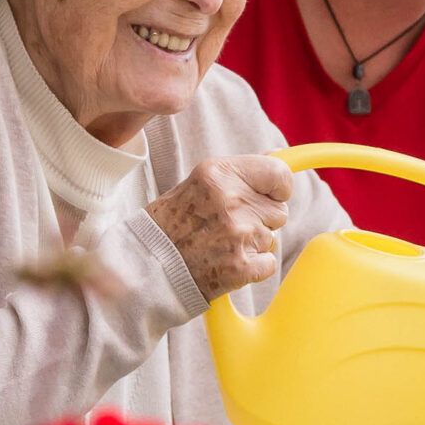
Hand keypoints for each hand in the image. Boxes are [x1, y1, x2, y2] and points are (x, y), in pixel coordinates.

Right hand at [145, 155, 292, 301]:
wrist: (145, 265)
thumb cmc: (171, 223)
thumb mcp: (199, 183)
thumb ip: (239, 173)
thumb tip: (279, 158)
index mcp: (220, 173)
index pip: (279, 173)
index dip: (279, 187)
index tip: (271, 195)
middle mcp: (231, 201)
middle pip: (279, 211)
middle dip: (260, 219)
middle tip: (228, 226)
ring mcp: (238, 235)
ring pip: (271, 238)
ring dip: (252, 243)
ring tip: (220, 244)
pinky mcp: (241, 266)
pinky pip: (268, 262)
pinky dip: (252, 267)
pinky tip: (226, 262)